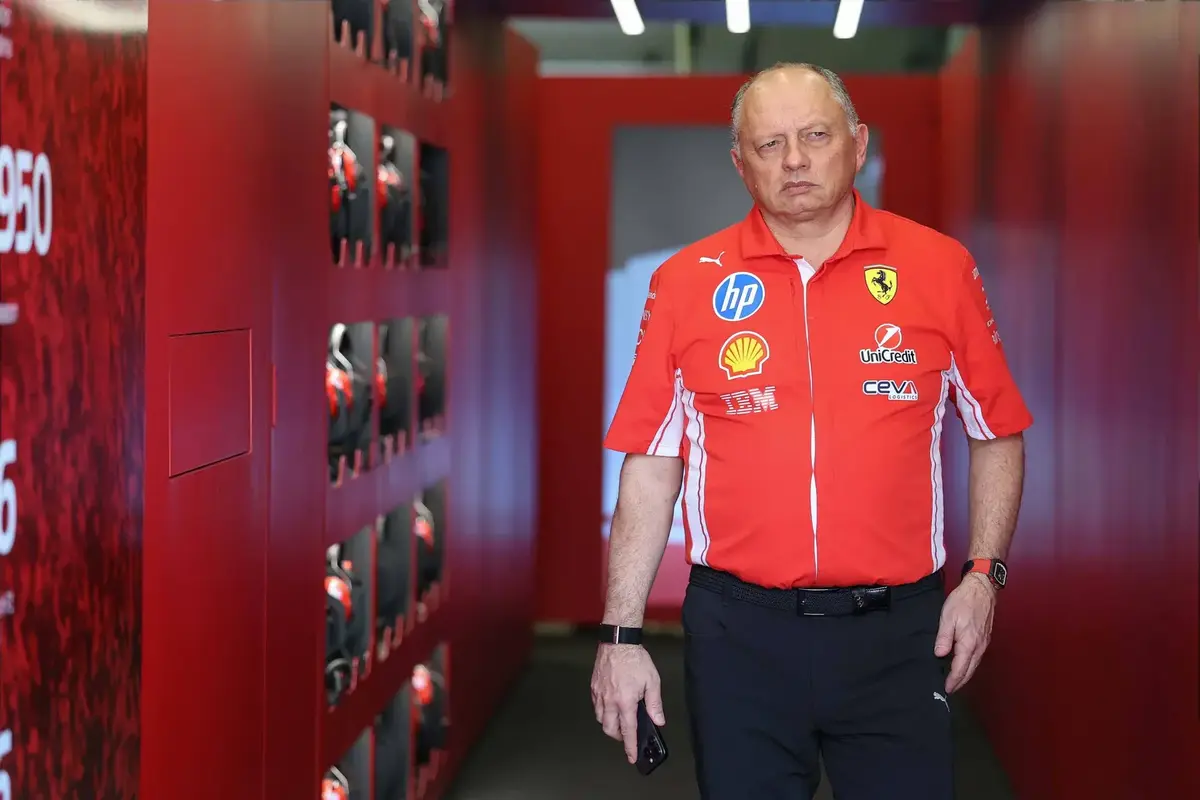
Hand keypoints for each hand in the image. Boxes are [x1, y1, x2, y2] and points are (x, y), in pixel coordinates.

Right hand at [590, 643, 665, 762]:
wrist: (618, 641)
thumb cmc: (635, 659)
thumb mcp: (652, 681)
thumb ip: (655, 704)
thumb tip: (658, 720)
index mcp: (625, 701)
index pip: (628, 731)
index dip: (630, 746)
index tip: (632, 756)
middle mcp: (610, 701)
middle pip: (610, 729)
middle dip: (619, 737)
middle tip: (628, 735)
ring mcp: (599, 694)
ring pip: (601, 720)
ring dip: (610, 725)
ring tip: (620, 720)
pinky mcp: (594, 687)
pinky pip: (596, 707)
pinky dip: (603, 712)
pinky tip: (611, 707)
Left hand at [934, 572, 996, 692]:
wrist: (982, 588)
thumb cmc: (963, 601)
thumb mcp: (948, 617)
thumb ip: (944, 638)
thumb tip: (940, 655)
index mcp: (969, 644)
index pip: (960, 668)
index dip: (953, 680)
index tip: (946, 689)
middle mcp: (979, 646)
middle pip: (970, 670)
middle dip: (960, 681)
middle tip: (950, 690)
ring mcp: (984, 642)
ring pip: (975, 664)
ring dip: (966, 674)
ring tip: (956, 681)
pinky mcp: (985, 637)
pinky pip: (977, 657)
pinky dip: (970, 665)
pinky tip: (964, 664)